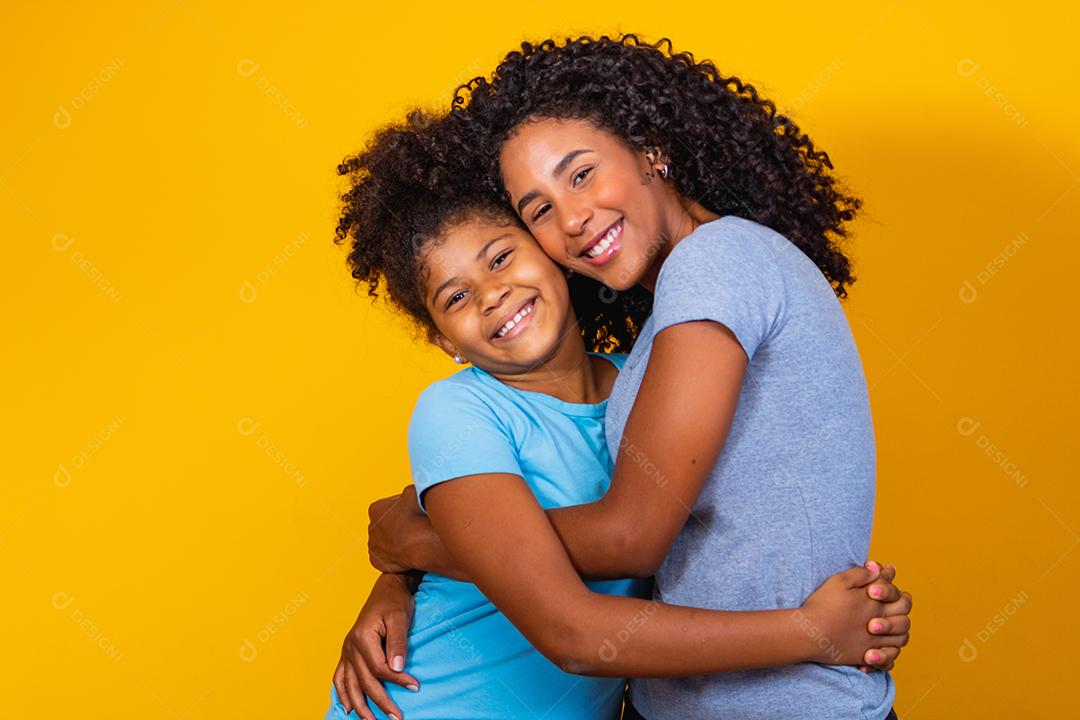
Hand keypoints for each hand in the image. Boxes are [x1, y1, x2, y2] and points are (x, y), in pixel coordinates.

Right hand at [332, 573, 419, 719]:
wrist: (387, 588)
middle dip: (381, 702)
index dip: (397, 680)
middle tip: (397, 718)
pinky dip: (342, 693)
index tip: (415, 687)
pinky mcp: (347, 651)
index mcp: (362, 637)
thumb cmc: (395, 601)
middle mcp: (350, 646)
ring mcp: (346, 650)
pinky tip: (348, 708)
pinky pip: (340, 677)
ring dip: (360, 706)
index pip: (379, 668)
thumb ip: (397, 643)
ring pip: (349, 684)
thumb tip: (397, 668)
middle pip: (365, 681)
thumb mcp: (400, 618)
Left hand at [368, 486, 427, 573]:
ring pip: (385, 540)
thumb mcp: (414, 491)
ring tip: (412, 538)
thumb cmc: (419, 517)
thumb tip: (407, 493)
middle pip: (386, 523)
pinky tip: (406, 550)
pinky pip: (386, 556)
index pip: (390, 505)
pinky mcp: (377, 562)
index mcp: (375, 509)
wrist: (424, 544)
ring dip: (396, 538)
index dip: (404, 506)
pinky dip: (395, 553)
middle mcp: (370, 528)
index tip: (414, 510)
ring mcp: (373, 546)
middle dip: (397, 523)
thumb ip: (406, 491)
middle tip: (414, 525)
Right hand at [798, 564, 909, 669]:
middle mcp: (878, 620)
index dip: (889, 583)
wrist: (809, 633)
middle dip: (902, 605)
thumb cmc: (822, 606)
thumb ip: (861, 574)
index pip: (893, 590)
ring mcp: (874, 640)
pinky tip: (881, 649)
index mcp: (873, 602)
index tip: (883, 579)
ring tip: (890, 626)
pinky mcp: (865, 655)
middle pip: (904, 613)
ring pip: (901, 637)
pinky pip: (888, 658)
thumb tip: (877, 569)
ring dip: (899, 630)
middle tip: (894, 603)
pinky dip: (889, 655)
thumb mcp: (839, 582)